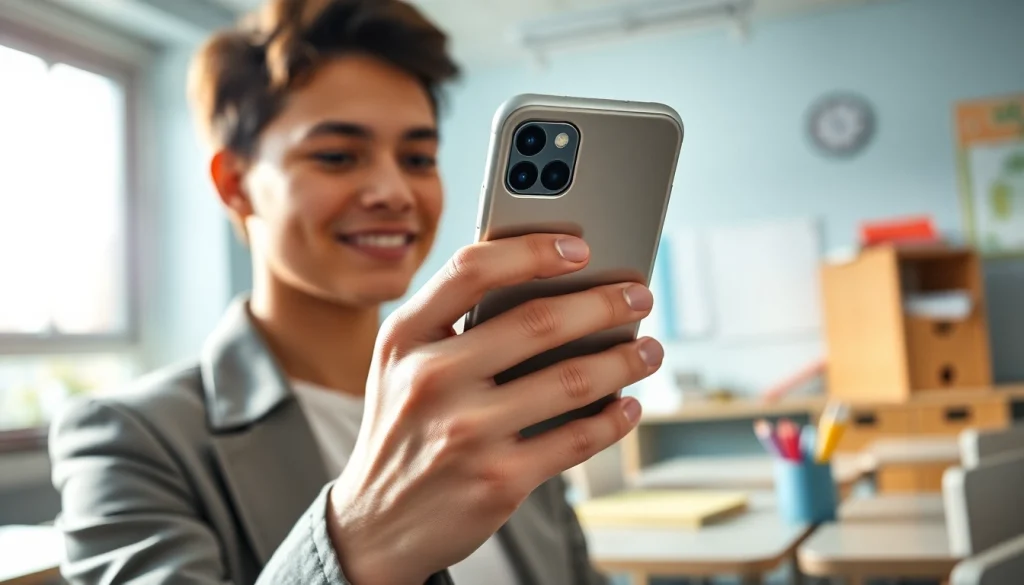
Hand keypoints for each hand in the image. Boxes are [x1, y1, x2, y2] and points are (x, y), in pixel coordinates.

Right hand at [327, 234, 662, 584]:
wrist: (377, 522)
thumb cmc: (404, 427)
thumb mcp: (402, 365)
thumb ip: (452, 322)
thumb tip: (551, 286)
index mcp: (405, 338)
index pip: (472, 270)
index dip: (534, 250)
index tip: (581, 248)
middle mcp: (431, 380)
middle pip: (539, 322)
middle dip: (605, 304)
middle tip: (638, 296)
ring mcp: (466, 433)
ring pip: (573, 380)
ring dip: (624, 360)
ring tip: (647, 350)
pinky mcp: (499, 480)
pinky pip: (577, 440)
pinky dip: (614, 419)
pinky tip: (626, 405)